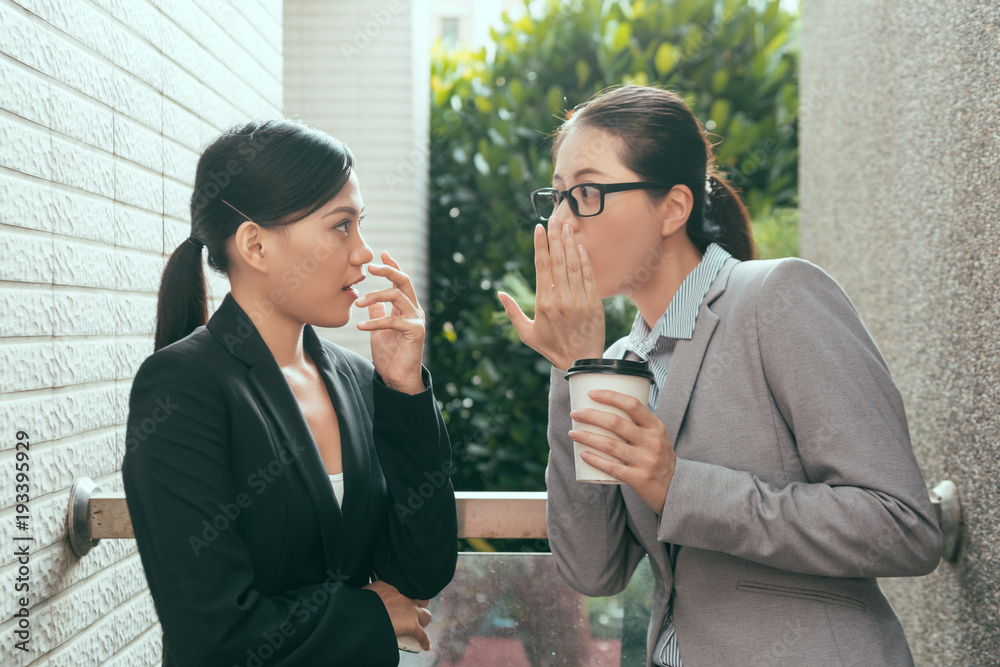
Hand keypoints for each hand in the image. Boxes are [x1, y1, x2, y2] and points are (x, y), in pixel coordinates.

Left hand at [355, 252, 425, 393]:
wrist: (397, 377)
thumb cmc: (389, 354)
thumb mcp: (378, 329)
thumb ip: (377, 313)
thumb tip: (367, 300)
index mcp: (406, 307)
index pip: (400, 281)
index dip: (392, 267)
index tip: (381, 254)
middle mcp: (414, 310)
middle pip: (404, 281)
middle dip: (388, 271)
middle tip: (369, 267)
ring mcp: (416, 320)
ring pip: (397, 296)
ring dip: (374, 295)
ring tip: (357, 302)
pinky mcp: (415, 331)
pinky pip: (392, 320)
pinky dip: (374, 321)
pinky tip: (360, 325)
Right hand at [361, 580, 432, 650]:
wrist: (365, 613)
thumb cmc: (361, 601)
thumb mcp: (369, 590)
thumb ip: (375, 592)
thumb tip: (371, 596)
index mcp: (395, 585)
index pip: (407, 586)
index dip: (407, 593)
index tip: (402, 597)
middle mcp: (407, 595)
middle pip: (422, 598)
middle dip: (419, 604)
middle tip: (411, 610)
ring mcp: (411, 611)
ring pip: (426, 615)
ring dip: (422, 620)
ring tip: (418, 625)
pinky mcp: (412, 625)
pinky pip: (422, 635)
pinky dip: (424, 641)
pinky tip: (425, 646)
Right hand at [499, 221, 604, 370]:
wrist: (580, 361)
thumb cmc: (550, 347)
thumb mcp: (526, 333)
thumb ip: (512, 312)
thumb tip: (499, 293)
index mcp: (543, 303)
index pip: (541, 267)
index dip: (541, 245)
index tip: (539, 229)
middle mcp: (561, 299)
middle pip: (558, 261)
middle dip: (556, 238)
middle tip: (555, 220)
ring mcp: (579, 300)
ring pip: (574, 266)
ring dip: (570, 245)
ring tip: (568, 227)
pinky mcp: (594, 303)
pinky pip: (589, 277)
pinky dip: (585, 261)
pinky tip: (581, 247)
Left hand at [568, 389, 675, 513]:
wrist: (675, 488)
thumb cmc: (659, 458)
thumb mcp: (657, 437)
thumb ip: (638, 424)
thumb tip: (605, 408)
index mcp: (656, 427)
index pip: (633, 405)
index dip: (611, 397)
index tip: (592, 393)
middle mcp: (652, 442)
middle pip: (616, 423)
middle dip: (591, 416)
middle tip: (575, 413)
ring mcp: (646, 461)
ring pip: (611, 445)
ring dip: (588, 437)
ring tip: (573, 433)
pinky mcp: (638, 479)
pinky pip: (612, 468)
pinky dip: (595, 460)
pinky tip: (583, 454)